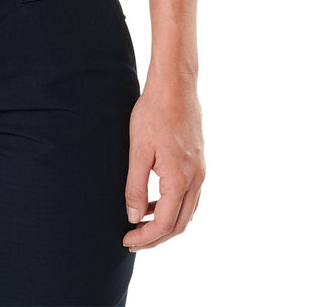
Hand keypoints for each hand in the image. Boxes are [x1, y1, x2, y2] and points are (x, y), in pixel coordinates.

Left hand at [123, 78, 205, 250]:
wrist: (175, 86)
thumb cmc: (153, 114)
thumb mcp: (138, 151)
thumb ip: (135, 186)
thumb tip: (134, 217)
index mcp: (180, 179)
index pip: (165, 223)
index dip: (146, 237)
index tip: (126, 241)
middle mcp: (195, 179)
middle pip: (180, 223)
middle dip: (157, 237)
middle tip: (133, 240)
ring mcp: (200, 171)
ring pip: (187, 211)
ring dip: (166, 222)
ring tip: (140, 223)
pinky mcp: (198, 161)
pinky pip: (189, 195)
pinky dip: (173, 206)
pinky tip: (154, 201)